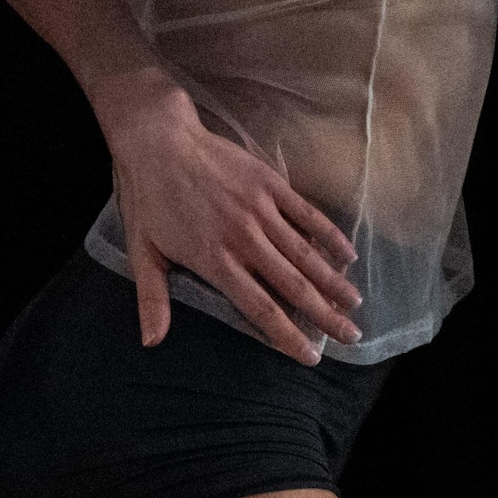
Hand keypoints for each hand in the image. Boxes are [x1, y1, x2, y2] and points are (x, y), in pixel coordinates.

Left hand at [99, 82, 361, 358]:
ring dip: (334, 281)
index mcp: (215, 261)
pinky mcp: (270, 184)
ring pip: (306, 254)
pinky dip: (329, 236)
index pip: (260, 308)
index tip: (311, 356)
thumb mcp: (142, 253)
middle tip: (350, 336)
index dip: (287, 336)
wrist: (159, 141)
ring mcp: (260, 210)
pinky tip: (349, 254)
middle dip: (325, 315)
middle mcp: (244, 239)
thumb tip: (151, 343)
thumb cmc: (148, 199)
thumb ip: (152, 300)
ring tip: (355, 304)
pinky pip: (307, 214)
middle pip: (293, 287)